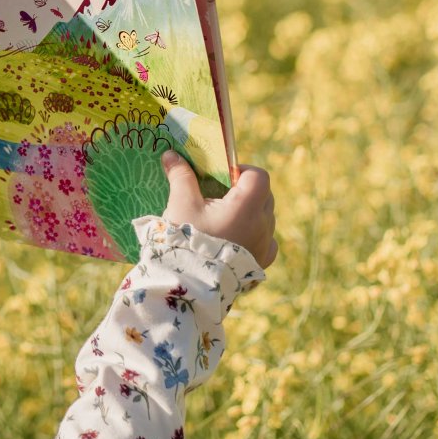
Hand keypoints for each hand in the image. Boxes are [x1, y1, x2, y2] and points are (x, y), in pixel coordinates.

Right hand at [160, 151, 276, 268]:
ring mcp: (265, 244)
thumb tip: (171, 154)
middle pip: (263, 195)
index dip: (241, 171)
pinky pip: (266, 242)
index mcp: (248, 205)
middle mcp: (263, 223)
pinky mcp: (261, 262)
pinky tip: (235, 240)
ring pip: (264, 218)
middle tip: (218, 198)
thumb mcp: (181, 204)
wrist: (191, 284)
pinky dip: (254, 236)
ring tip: (223, 221)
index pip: (258, 176)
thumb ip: (180, 177)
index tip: (222, 177)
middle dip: (244, 192)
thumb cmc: (187, 241)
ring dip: (249, 214)